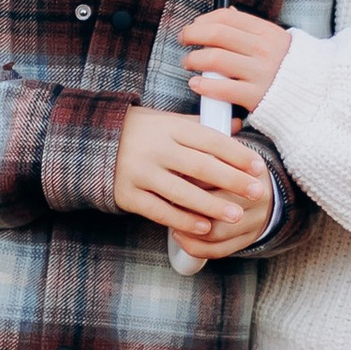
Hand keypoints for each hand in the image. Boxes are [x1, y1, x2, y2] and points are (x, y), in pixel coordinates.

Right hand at [113, 106, 273, 253]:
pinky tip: (204, 227)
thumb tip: (237, 125)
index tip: (258, 167)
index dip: (237, 154)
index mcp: (170, 128)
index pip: (211, 140)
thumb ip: (202, 125)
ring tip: (235, 216)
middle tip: (257, 193)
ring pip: (182, 193)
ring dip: (211, 206)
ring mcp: (140, 172)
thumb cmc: (142, 131)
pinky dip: (183, 220)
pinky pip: (160, 211)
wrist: (92, 141)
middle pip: (201, 167)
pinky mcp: (128, 194)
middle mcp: (156, 149)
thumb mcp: (169, 122)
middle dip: (232, 181)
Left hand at [181, 6, 291, 113]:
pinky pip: (222, 88)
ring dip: (193, 59)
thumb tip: (228, 13)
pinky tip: (196, 84)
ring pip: (214, 59)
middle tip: (184, 39)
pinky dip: (203, 85)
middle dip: (192, 35)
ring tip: (188, 63)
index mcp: (266, 32)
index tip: (194, 26)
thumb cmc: (289, 67)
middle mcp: (263, 50)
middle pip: (216, 34)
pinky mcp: (255, 97)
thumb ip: (251, 28)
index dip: (203, 20)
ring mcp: (259, 73)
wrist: (314, 95)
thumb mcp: (276, 40)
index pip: (226, 18)